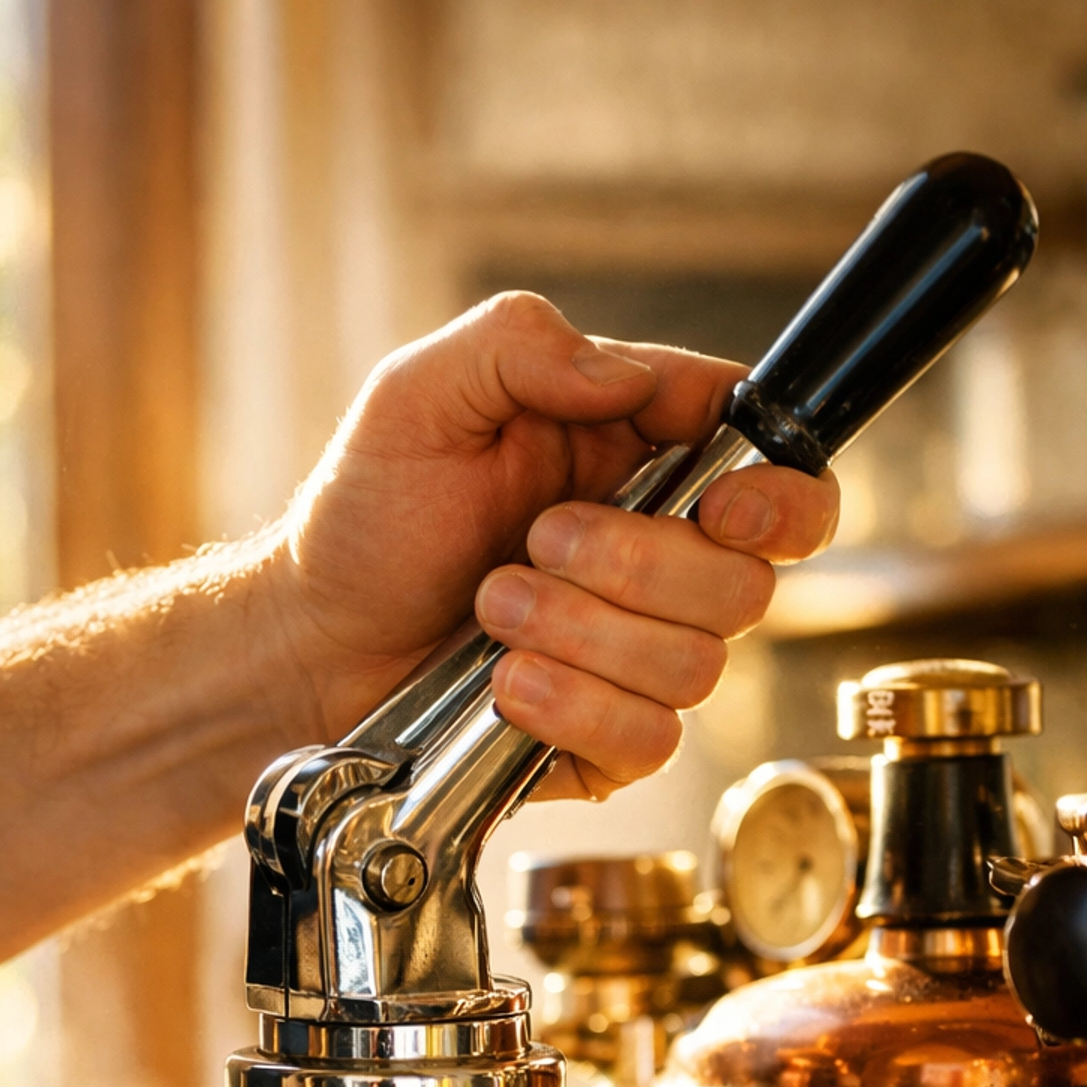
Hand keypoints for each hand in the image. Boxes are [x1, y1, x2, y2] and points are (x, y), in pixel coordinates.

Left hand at [271, 291, 838, 799]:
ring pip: (697, 667)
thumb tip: (627, 377)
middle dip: (635, 566)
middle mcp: (657, 560)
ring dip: (584, 636)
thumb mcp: (421, 394)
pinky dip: (575, 709)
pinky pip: (650, 741)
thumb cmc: (367, 515)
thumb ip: (523, 346)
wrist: (310, 640)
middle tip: (531, 543)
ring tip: (493, 610)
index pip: (773, 472)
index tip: (720, 508)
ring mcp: (636, 657)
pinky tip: (505, 684)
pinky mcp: (607, 739)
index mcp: (639, 458)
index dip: (776, 497)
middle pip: (745, 583)